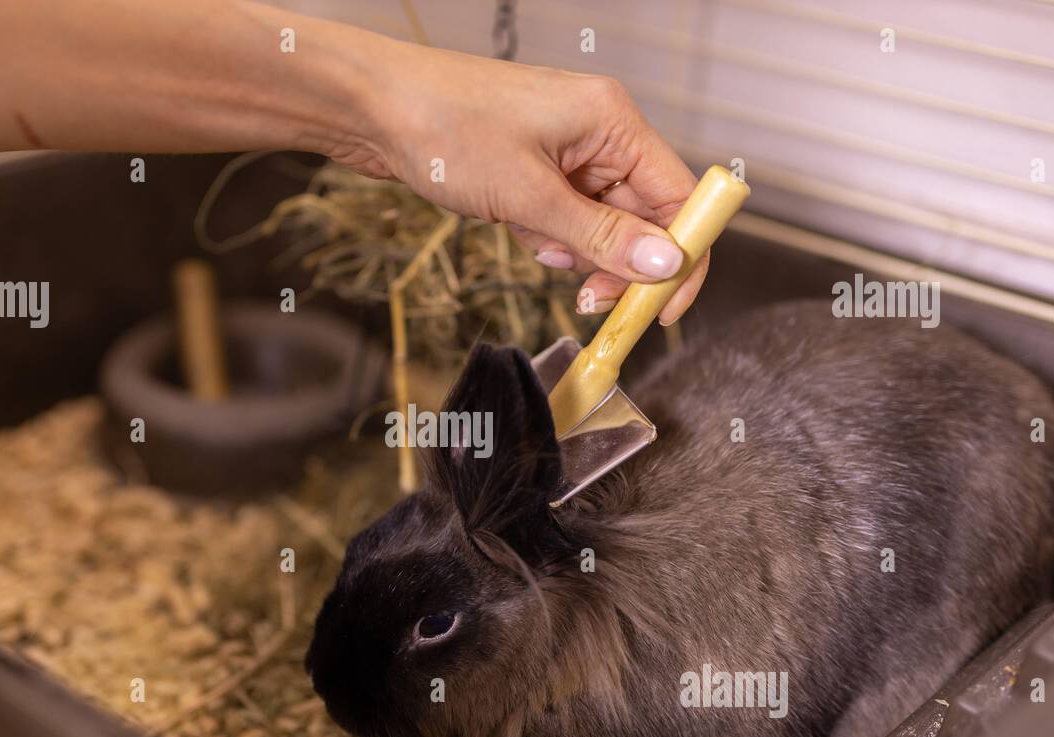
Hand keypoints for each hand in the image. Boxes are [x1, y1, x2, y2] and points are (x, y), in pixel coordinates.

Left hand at [337, 48, 707, 322]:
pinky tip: (510, 223)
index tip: (660, 311)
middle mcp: (599, 132)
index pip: (679, 198)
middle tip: (586, 299)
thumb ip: (600, 236)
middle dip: (615, 263)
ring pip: (599, 226)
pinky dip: (543, 235)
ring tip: (528, 237)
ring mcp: (567, 151)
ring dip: (571, 249)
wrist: (373, 109)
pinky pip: (563, 219)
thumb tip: (666, 266)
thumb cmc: (445, 129)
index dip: (680, 258)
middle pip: (642, 218)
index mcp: (613, 121)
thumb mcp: (528, 196)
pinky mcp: (536, 169)